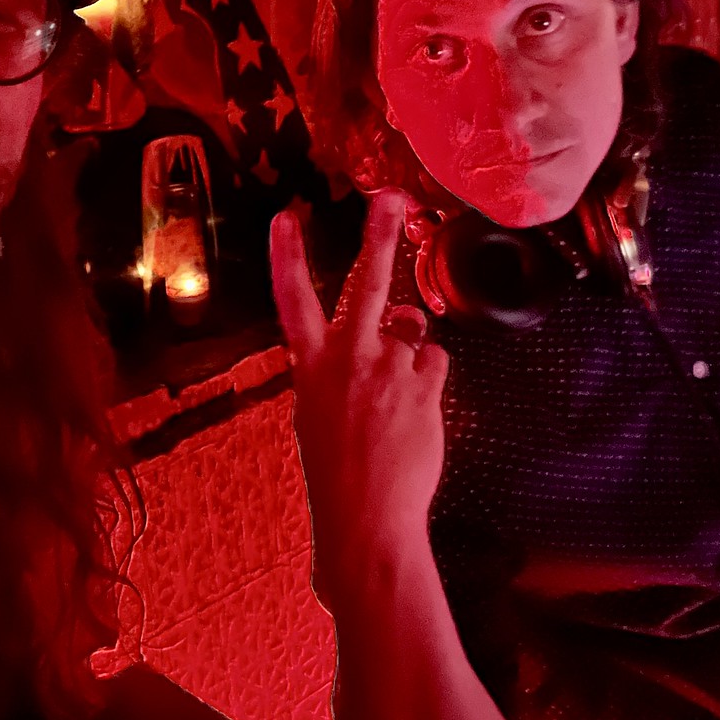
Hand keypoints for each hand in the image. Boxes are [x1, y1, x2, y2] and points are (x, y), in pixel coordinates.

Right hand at [270, 192, 449, 575]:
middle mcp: (347, 358)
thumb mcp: (320, 411)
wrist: (365, 520)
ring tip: (393, 404)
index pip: (293, 299)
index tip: (285, 219)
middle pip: (367, 283)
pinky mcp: (423, 386)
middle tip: (391, 198)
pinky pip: (434, 363)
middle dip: (379, 236)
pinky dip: (428, 382)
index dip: (286, 257)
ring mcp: (387, 370)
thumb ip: (349, 363)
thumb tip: (403, 321)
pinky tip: (413, 415)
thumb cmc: (338, 470)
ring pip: (412, 333)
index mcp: (310, 365)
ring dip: (409, 356)